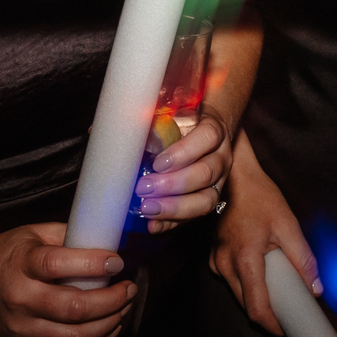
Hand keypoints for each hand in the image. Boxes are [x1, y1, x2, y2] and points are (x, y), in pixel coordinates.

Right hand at [0, 223, 135, 336]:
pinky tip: (107, 332)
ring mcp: (21, 329)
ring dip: (108, 325)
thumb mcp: (32, 233)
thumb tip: (110, 240)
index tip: (117, 262)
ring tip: (123, 310)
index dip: (93, 264)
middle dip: (112, 301)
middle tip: (129, 289)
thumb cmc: (4, 254)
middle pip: (73, 308)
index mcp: (21, 265)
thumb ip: (69, 235)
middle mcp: (20, 299)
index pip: (58, 265)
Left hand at [138, 112, 230, 231]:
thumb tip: (116, 127)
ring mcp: (218, 182)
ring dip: (175, 207)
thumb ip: (152, 117)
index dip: (183, 152)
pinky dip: (172, 223)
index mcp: (214, 130)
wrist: (204, 131)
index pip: (207, 138)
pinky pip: (194, 218)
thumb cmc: (183, 120)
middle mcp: (221, 158)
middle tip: (145, 188)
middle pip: (205, 173)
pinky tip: (153, 225)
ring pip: (206, 200)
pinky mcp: (208, 200)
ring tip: (148, 208)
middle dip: (174, 184)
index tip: (158, 163)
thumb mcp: (172, 111)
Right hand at [210, 135, 320, 336]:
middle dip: (268, 313)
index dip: (273, 325)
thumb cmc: (260, 197)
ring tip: (280, 291)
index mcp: (245, 260)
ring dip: (258, 298)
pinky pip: (231, 280)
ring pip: (238, 294)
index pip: (257, 309)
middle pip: (247, 306)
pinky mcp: (213, 257)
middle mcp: (225, 265)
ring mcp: (216, 262)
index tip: (288, 330)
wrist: (234, 177)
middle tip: (290, 311)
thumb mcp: (288, 224)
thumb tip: (316, 288)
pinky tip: (263, 272)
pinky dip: (247, 284)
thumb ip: (303, 258)